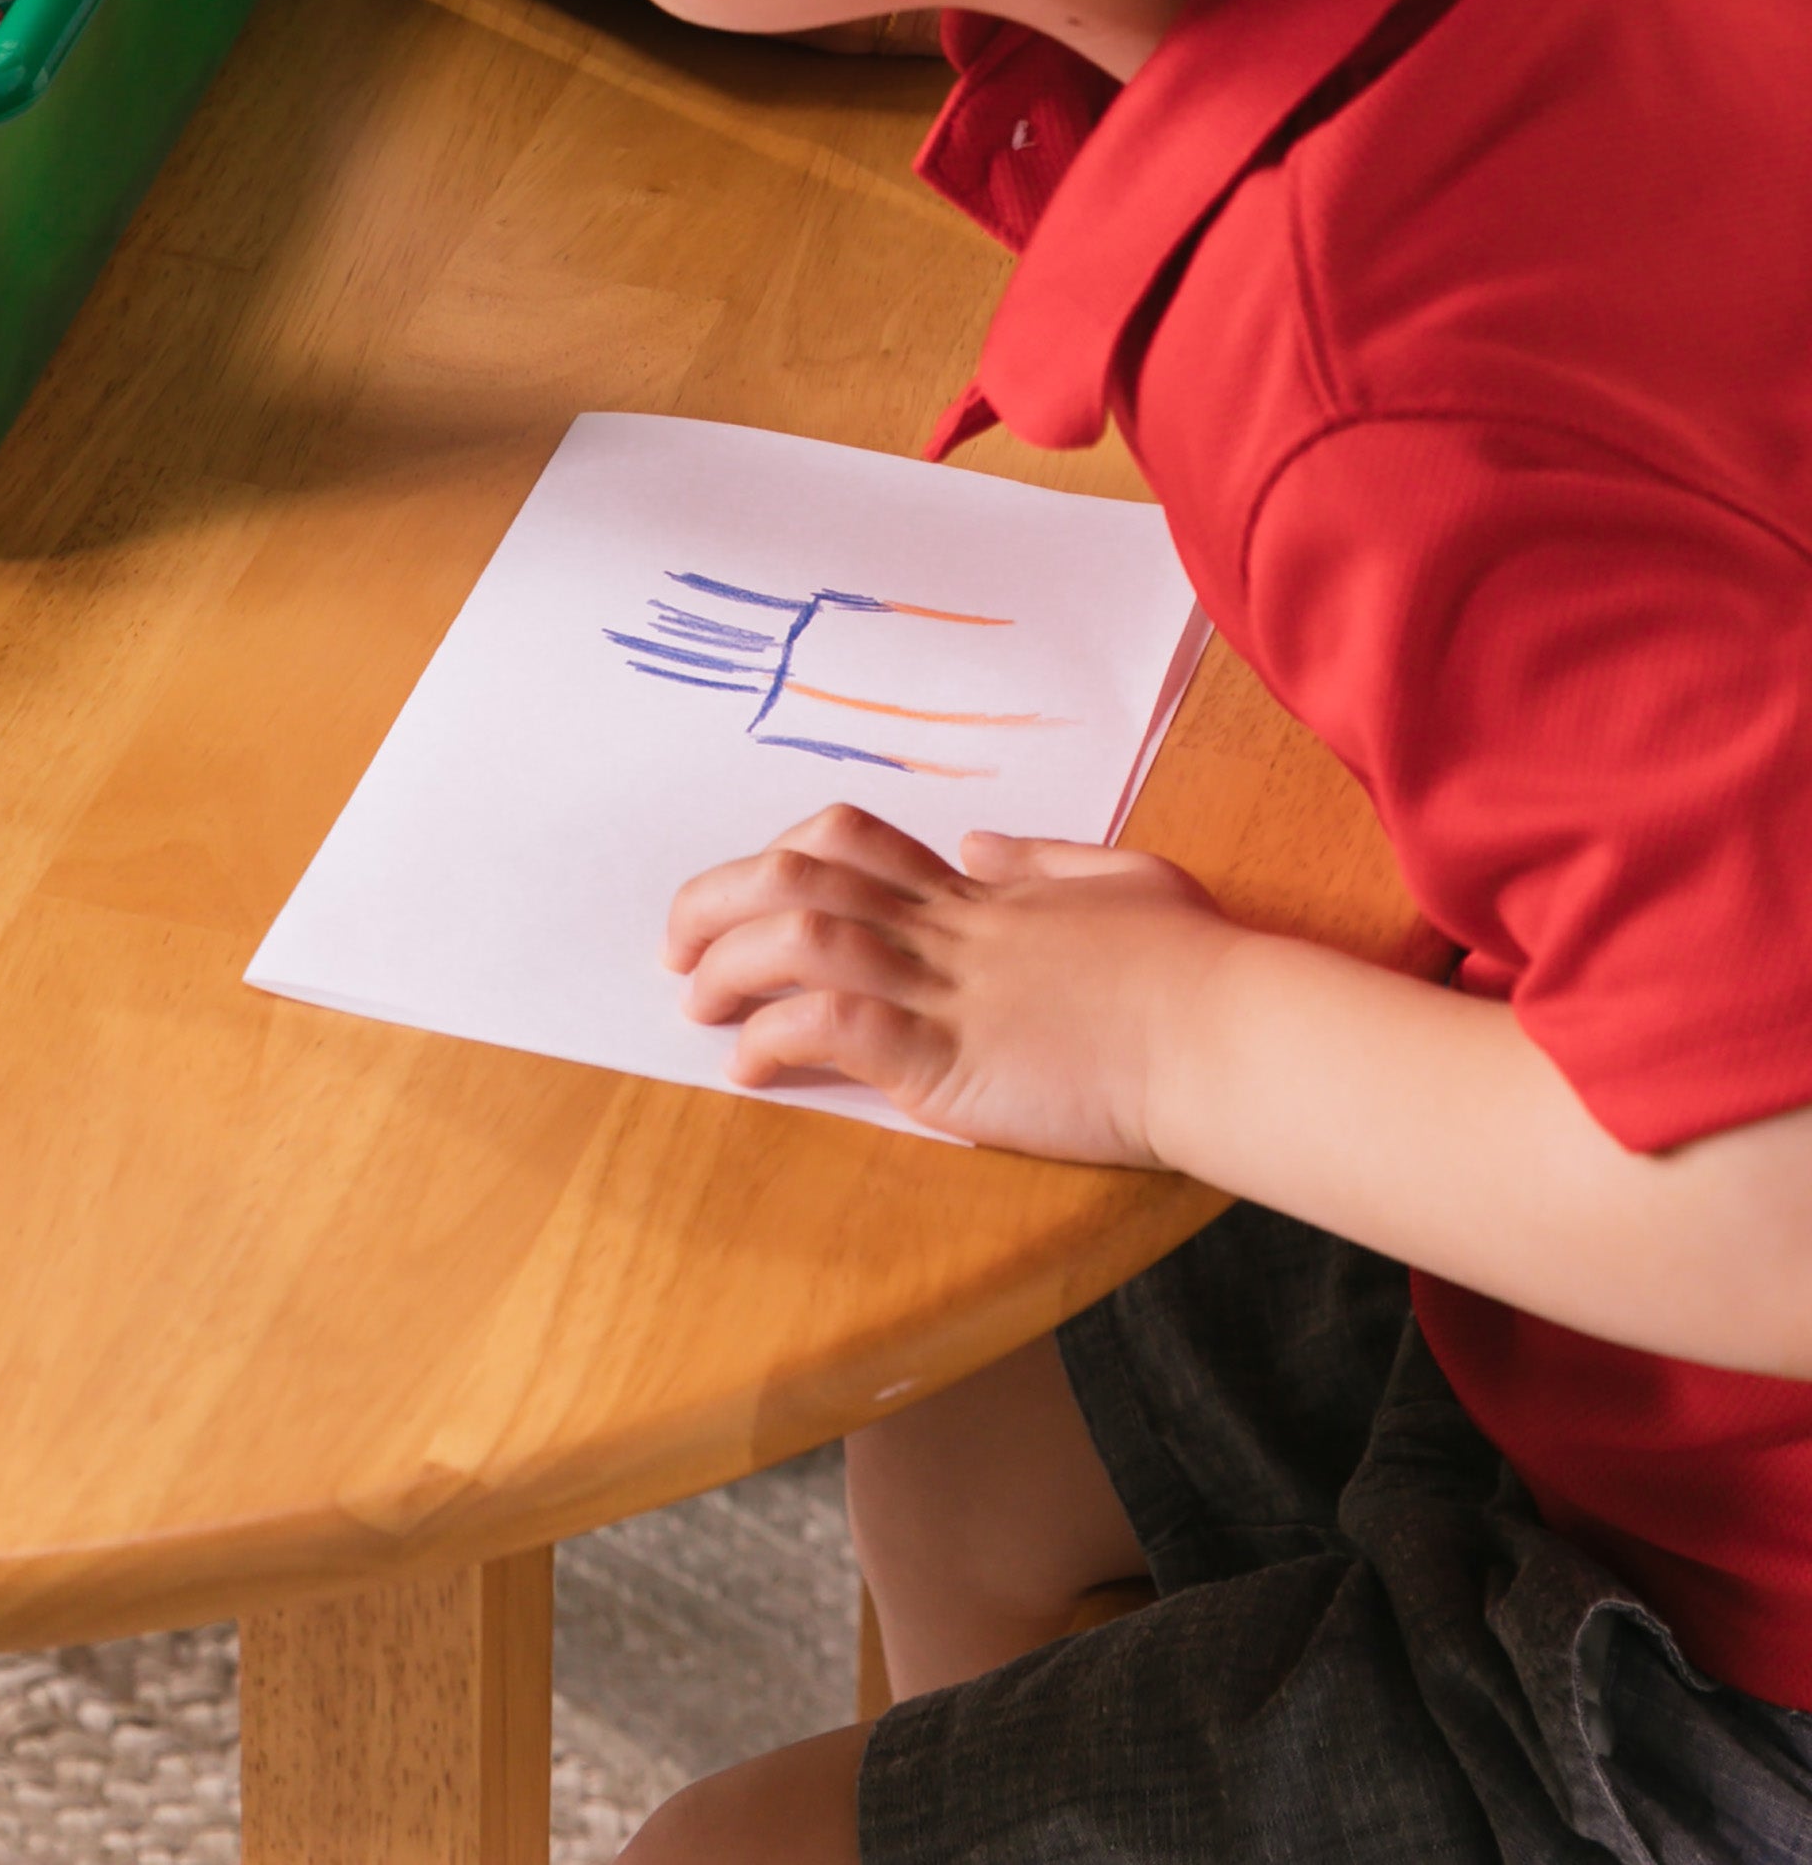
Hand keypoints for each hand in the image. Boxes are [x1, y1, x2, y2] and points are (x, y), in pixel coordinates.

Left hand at [664, 804, 1240, 1163]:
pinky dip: (773, 1038)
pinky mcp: (948, 1058)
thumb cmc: (1199, 968)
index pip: (851, 841)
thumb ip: (1043, 862)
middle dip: (717, 900)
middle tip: (677, 944)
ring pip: (798, 940)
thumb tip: (978, 844)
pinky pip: (831, 1027)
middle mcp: (946, 928)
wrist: (1229, 1034)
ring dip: (727, 967)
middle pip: (797, 877)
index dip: (785, 855)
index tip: (751, 886)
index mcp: (981, 893)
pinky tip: (746, 1064)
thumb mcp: (1123, 880)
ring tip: (694, 1002)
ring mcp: (943, 990)